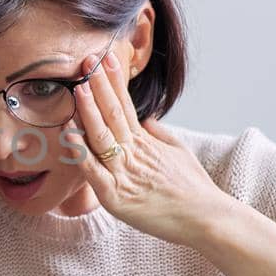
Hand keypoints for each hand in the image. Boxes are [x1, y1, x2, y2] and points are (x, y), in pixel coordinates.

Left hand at [69, 46, 229, 245]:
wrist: (207, 218)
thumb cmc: (194, 188)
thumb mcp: (179, 153)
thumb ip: (159, 135)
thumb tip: (145, 120)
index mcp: (145, 142)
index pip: (126, 105)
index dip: (114, 81)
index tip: (106, 57)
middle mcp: (133, 153)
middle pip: (113, 113)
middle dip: (99, 85)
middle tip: (88, 59)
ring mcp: (124, 174)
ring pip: (101, 137)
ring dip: (89, 110)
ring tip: (79, 86)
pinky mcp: (116, 197)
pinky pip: (93, 172)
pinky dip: (80, 153)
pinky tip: (68, 134)